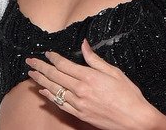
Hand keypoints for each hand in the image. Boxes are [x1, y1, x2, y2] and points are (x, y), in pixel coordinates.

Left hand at [26, 39, 156, 129]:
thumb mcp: (114, 72)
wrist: (135, 120)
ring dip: (41, 81)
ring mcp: (79, 103)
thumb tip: (84, 45)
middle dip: (40, 67)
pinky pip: (60, 104)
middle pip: (55, 76)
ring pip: (54, 90)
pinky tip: (43, 92)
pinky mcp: (80, 114)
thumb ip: (95, 59)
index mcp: (89, 77)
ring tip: (31, 74)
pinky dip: (50, 97)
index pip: (64, 64)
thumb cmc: (129, 95)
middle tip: (30, 61)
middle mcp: (81, 90)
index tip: (47, 53)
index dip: (53, 57)